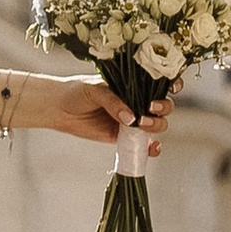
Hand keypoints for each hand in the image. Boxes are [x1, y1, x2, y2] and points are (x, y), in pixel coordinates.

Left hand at [39, 76, 173, 150]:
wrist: (59, 109)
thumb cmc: (77, 92)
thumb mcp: (95, 90)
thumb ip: (113, 101)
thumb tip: (130, 118)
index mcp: (134, 84)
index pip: (159, 83)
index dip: (172, 85)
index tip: (171, 89)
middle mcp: (137, 101)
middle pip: (164, 106)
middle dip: (163, 108)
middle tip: (149, 109)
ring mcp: (132, 120)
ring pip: (158, 125)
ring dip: (157, 126)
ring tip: (142, 125)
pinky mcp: (124, 137)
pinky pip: (143, 144)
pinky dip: (151, 148)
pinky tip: (152, 148)